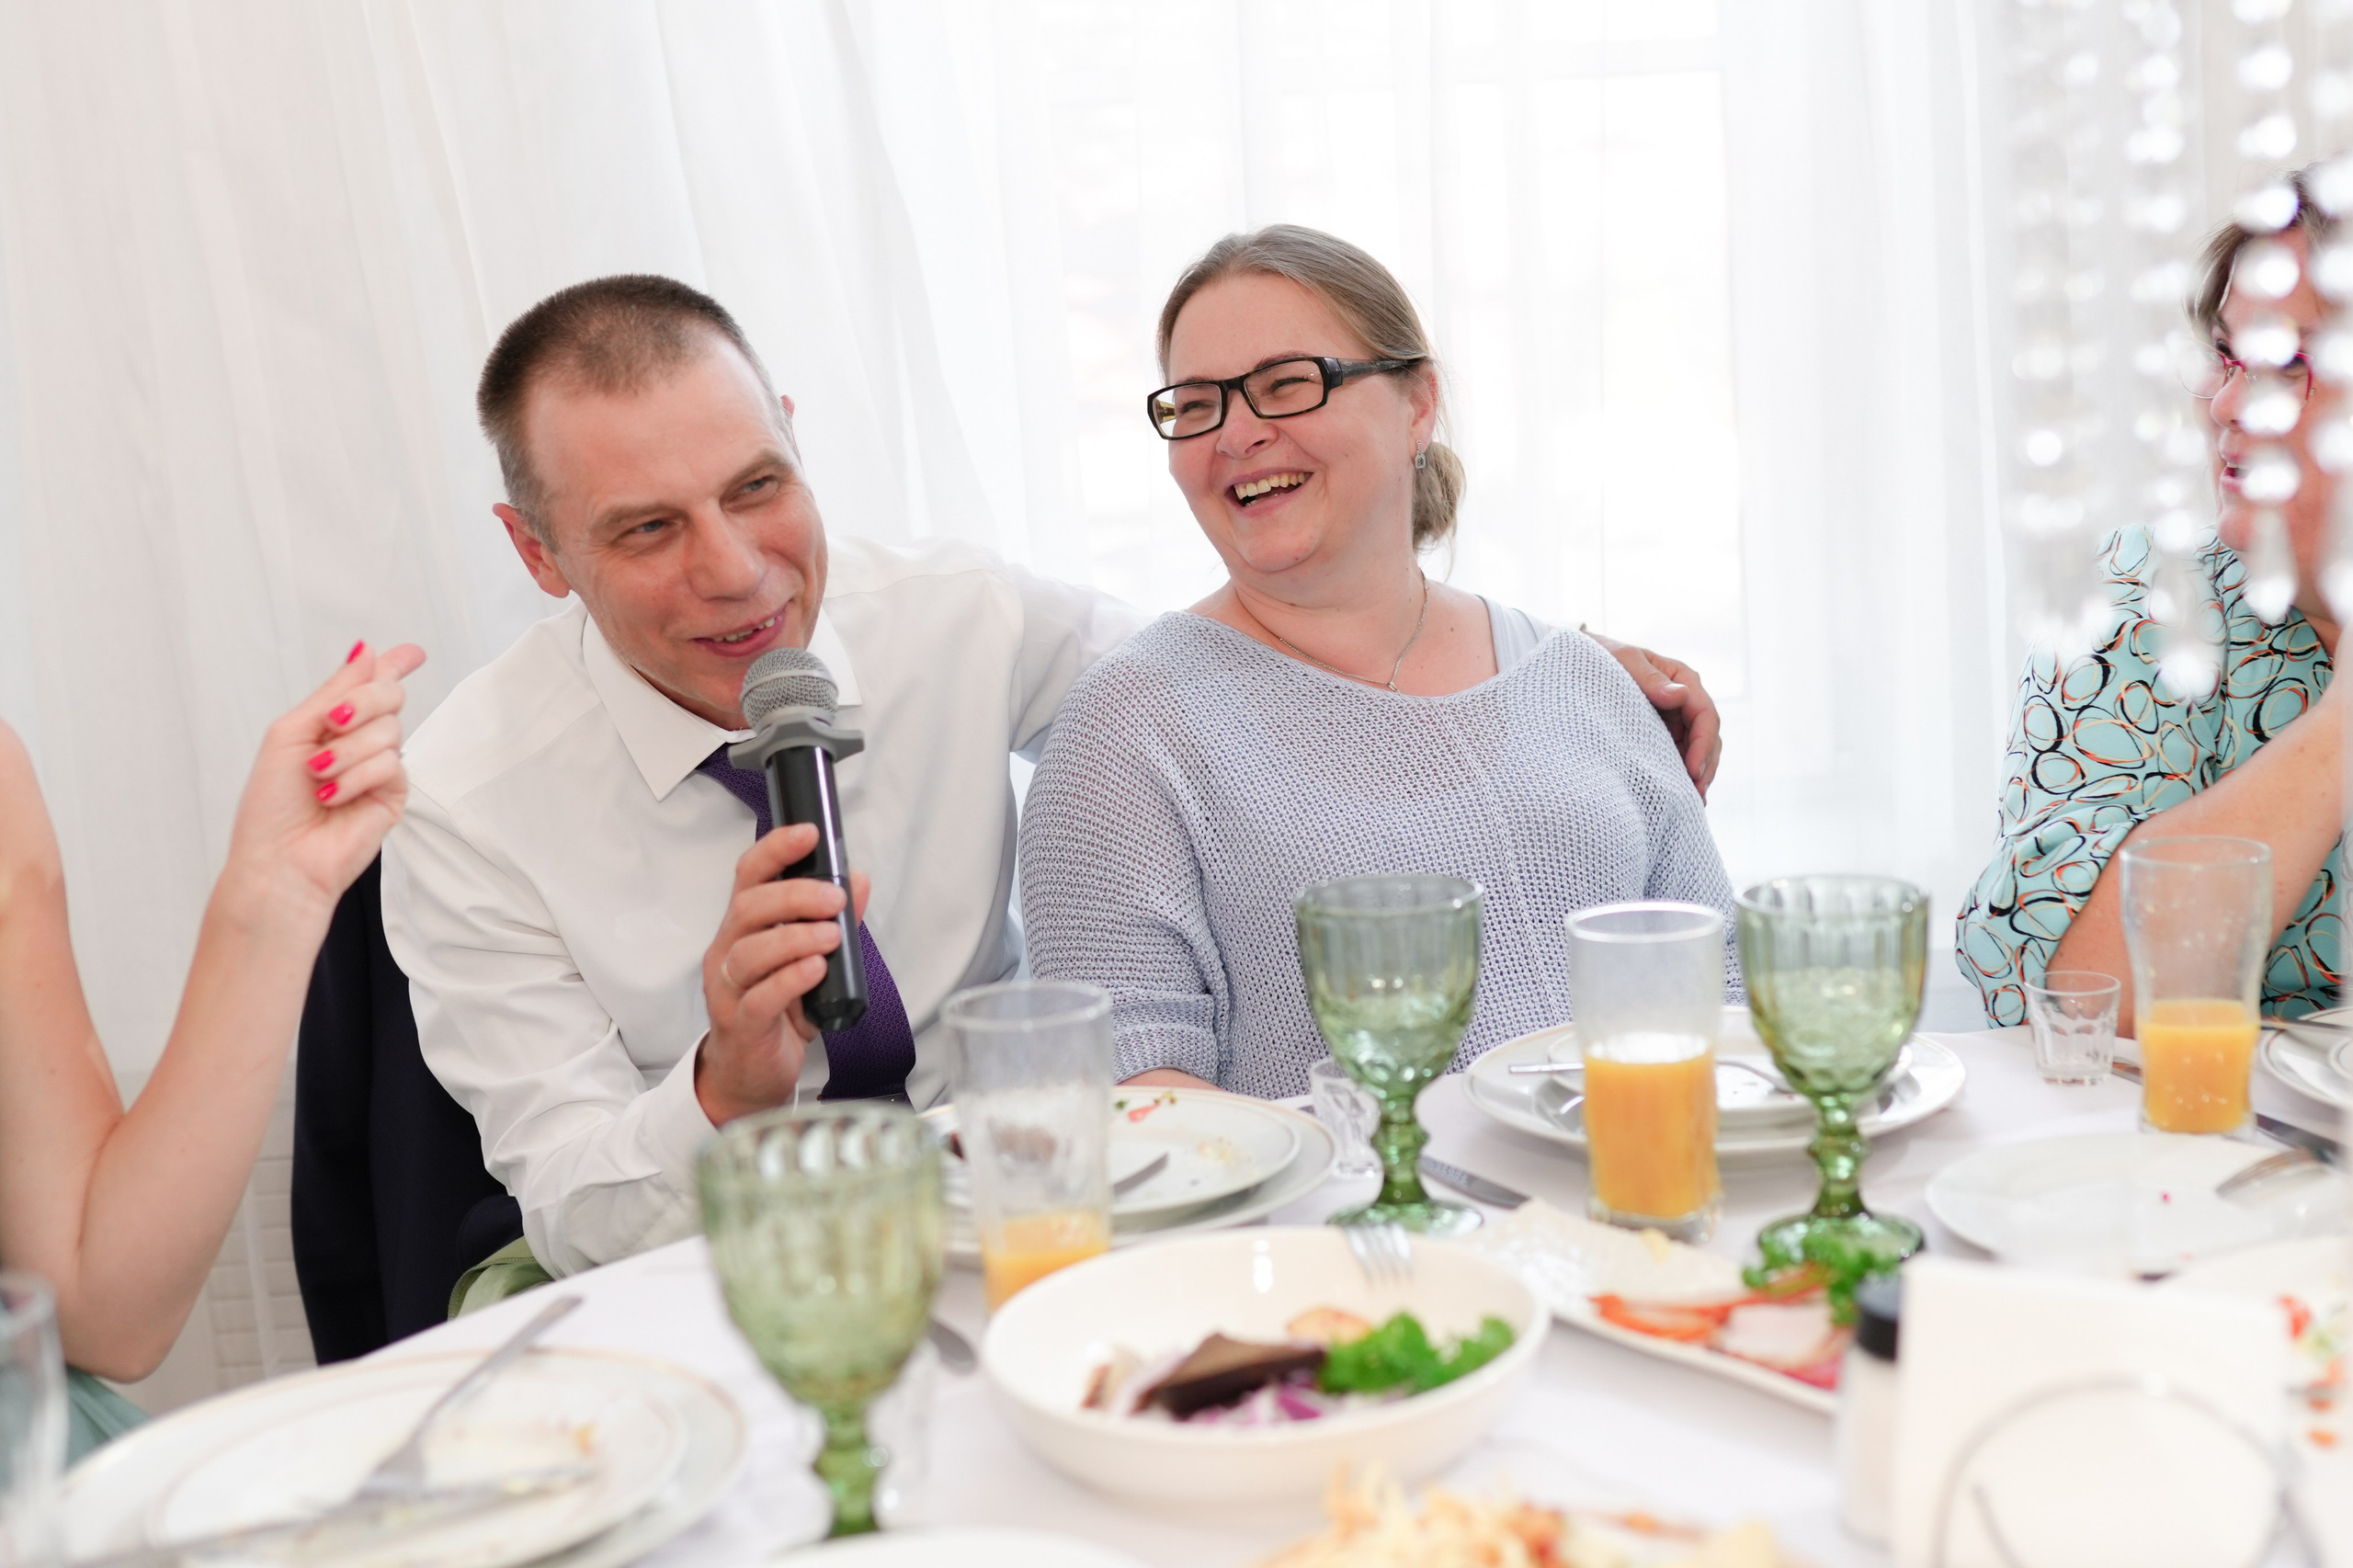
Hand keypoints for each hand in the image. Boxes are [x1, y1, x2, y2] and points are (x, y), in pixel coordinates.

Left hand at [219, 641, 425, 921]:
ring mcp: (378, 769)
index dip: (393, 664)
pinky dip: (357, 776)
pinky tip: (334, 796)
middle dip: (363, 701)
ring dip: (346, 751)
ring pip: (388, 729)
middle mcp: (359, 742)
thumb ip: (333, 691)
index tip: (413, 653)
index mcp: (331, 724)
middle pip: (388, 694)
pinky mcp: (393, 795)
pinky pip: (391, 764)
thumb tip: (366, 652)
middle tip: (334, 721)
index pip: (369, 684)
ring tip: (319, 776)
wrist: (279, 859)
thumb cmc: (271, 806)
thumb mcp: (291, 732)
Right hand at [696, 822, 872, 1125]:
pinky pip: (759, 997)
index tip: (809, 834)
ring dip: (795, 938)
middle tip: (835, 899)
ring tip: (831, 937)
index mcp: (743, 928)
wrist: (753, 1074)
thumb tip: (859, 879)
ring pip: (749, 952)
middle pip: (748, 908)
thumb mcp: (812, 961)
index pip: (749, 876)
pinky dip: (790, 979)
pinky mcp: (740, 1024)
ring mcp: (728, 989)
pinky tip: (816, 970)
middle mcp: (727, 951)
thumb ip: (835, 921)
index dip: (775, 850)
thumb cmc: (779, 1011)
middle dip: (794, 896)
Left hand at [1587, 632, 1722, 798]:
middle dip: (1705, 766)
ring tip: (1693, 801)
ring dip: (1698, 774)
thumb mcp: (1625, 661)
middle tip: (1696, 796)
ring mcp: (1675, 717)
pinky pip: (1680, 754)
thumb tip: (1679, 695)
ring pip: (1698, 749)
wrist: (1577, 663)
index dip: (1703, 745)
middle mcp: (1684, 699)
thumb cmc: (1602, 658)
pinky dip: (1683, 773)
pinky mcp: (1662, 732)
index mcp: (1682, 679)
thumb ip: (1651, 679)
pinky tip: (1682, 794)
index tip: (1692, 771)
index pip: (1705, 715)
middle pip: (1708, 736)